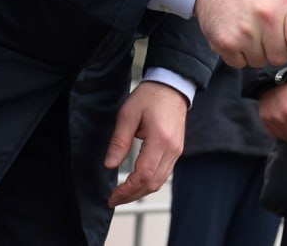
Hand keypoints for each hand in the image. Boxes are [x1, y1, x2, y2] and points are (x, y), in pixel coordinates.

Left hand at [104, 80, 187, 205]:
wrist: (172, 86)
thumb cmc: (150, 96)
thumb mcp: (128, 115)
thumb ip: (119, 141)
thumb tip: (110, 165)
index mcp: (160, 139)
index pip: (144, 174)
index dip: (127, 190)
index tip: (112, 196)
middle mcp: (172, 149)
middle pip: (153, 183)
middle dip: (132, 195)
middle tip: (114, 199)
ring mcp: (177, 151)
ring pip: (160, 181)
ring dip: (141, 191)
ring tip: (123, 194)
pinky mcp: (176, 150)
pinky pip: (164, 173)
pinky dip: (149, 183)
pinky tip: (137, 183)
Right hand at [193, 0, 286, 67]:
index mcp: (285, 1)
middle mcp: (266, 16)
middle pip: (281, 57)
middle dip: (276, 50)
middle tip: (267, 34)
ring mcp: (244, 31)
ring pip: (260, 62)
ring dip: (257, 53)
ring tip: (251, 31)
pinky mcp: (225, 43)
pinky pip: (241, 64)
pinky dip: (240, 55)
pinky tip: (238, 35)